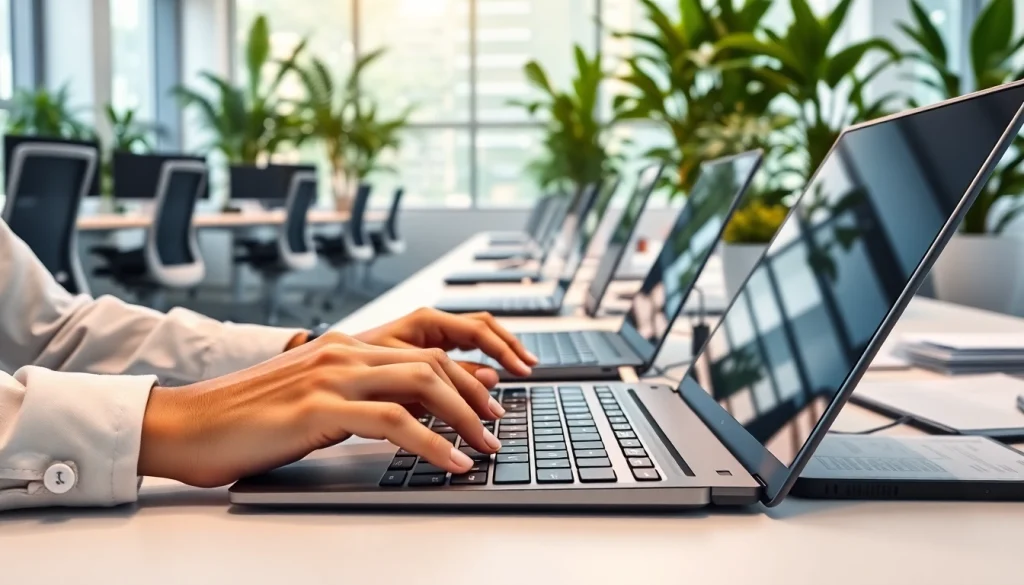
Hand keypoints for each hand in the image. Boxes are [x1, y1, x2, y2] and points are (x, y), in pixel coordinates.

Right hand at [138, 332, 503, 487]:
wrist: (186, 425)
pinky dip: (432, 442)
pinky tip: (451, 461)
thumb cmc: (246, 420)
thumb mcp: (313, 402)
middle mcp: (343, 352)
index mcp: (343, 347)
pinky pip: (394, 421)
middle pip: (433, 362)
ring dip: (465, 416)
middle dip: (476, 394)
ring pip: (422, 383)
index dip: (465, 376)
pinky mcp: (319, 407)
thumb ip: (359, 398)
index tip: (490, 403)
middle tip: (497, 427)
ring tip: (485, 447)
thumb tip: (412, 414)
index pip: (424, 350)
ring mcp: (332, 376)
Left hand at [355, 308, 538, 380]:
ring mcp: (425, 334)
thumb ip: (442, 378)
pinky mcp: (421, 349)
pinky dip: (483, 358)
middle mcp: (427, 324)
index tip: (522, 374)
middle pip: (483, 328)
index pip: (478, 332)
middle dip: (508, 351)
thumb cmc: (344, 374)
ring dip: (501, 351)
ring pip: (476, 334)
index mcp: (422, 323)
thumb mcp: (395, 379)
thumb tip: (490, 378)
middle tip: (528, 374)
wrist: (313, 377)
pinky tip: (493, 375)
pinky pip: (462, 346)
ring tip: (523, 369)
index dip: (504, 353)